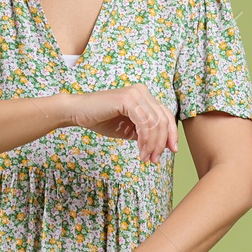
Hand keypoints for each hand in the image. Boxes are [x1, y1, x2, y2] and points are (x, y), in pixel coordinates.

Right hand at [59, 84, 177, 164]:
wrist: (79, 112)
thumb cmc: (102, 120)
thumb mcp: (129, 129)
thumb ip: (145, 133)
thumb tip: (162, 145)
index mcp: (145, 96)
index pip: (166, 115)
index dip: (171, 134)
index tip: (172, 150)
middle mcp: (142, 91)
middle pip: (163, 120)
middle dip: (162, 143)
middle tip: (155, 159)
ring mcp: (135, 93)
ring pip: (155, 123)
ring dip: (152, 144)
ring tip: (146, 158)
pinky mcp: (127, 99)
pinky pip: (144, 123)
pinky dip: (145, 140)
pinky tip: (141, 151)